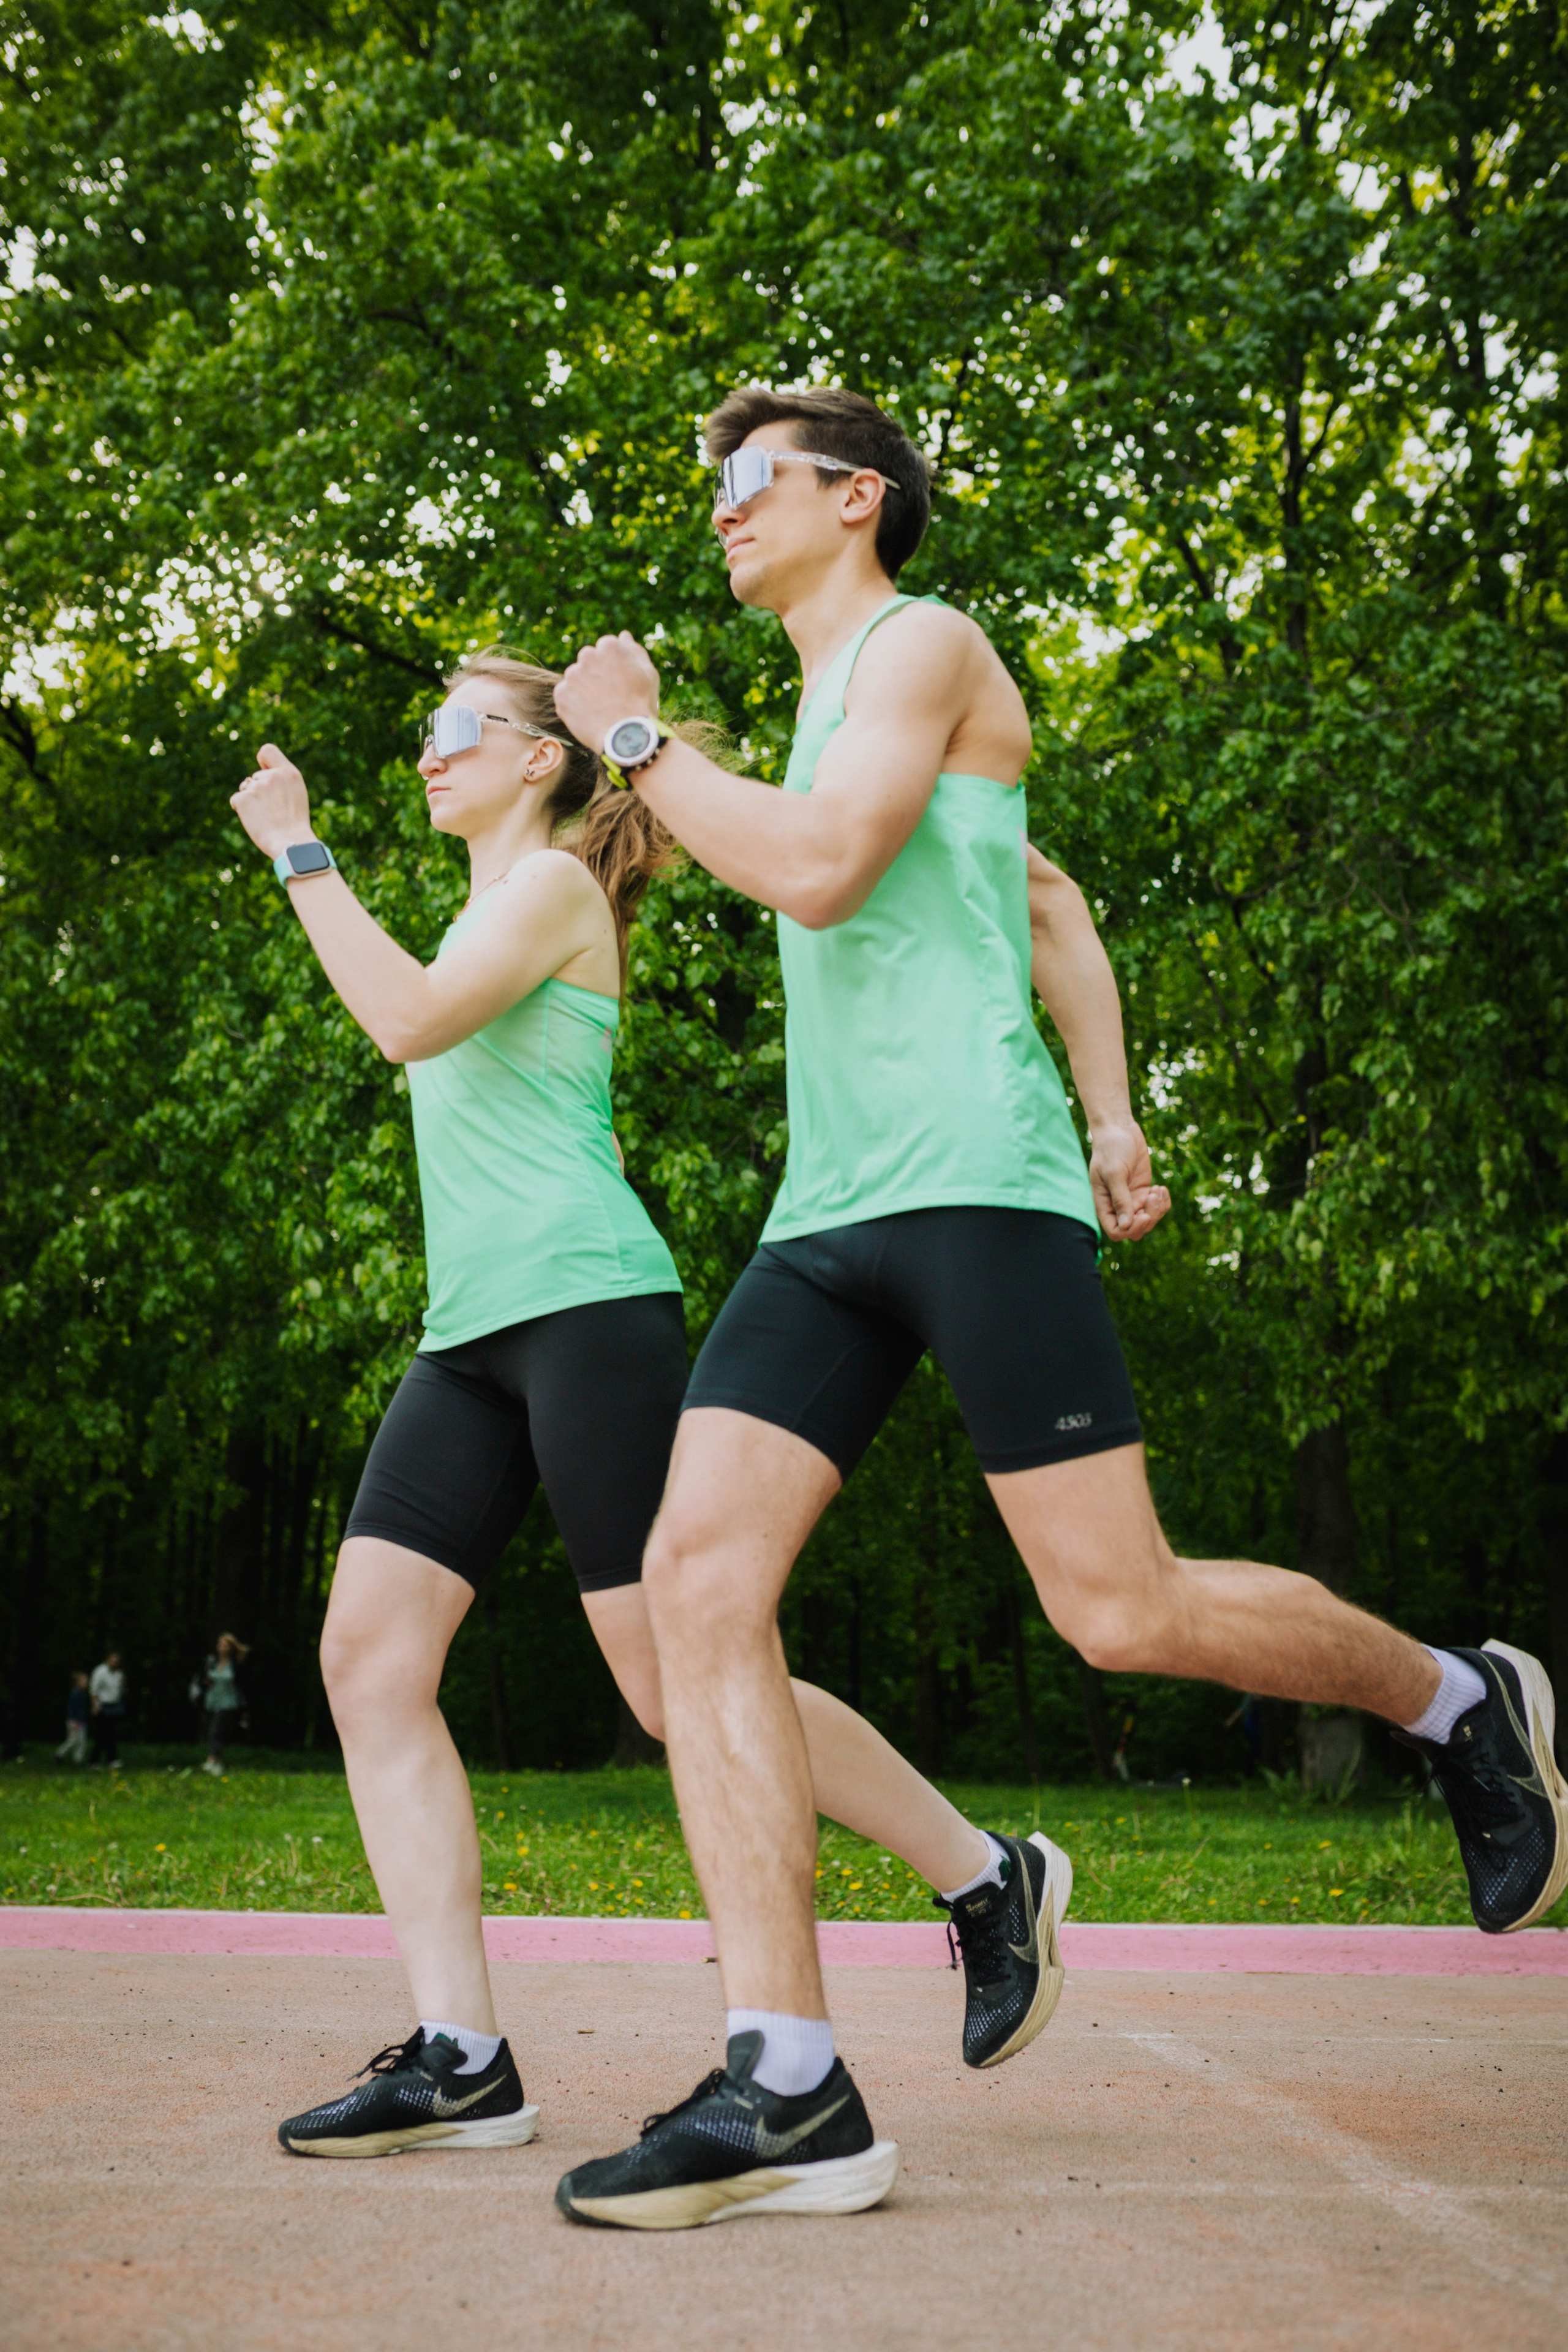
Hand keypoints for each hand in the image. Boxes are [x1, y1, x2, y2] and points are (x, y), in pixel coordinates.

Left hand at [231, 742, 313, 858]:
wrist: (291, 843)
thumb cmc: (294, 823)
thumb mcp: (296, 794)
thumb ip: (280, 779)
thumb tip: (259, 775)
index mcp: (289, 773)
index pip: (267, 751)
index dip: (263, 762)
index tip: (265, 773)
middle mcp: (272, 776)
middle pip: (254, 777)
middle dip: (258, 791)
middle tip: (272, 810)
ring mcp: (257, 786)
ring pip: (245, 789)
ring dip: (250, 801)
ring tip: (266, 816)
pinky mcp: (243, 799)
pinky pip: (236, 800)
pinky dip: (242, 810)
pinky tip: (256, 820)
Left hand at [555, 631, 661, 753]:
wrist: (625, 736)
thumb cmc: (641, 704)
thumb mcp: (648, 673)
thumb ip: (634, 650)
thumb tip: (624, 635)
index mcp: (609, 646)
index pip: (606, 648)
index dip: (614, 666)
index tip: (619, 681)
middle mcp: (587, 655)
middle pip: (588, 661)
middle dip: (596, 674)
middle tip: (609, 696)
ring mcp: (572, 675)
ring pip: (576, 678)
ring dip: (584, 688)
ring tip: (599, 707)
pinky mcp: (561, 694)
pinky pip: (566, 696)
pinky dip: (574, 704)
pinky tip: (589, 714)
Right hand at [1088, 1119, 1171, 1242]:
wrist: (1119, 1129)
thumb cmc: (1111, 1149)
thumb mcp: (1114, 1172)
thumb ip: (1120, 1199)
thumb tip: (1126, 1226)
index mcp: (1104, 1204)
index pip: (1117, 1231)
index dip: (1132, 1229)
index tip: (1144, 1214)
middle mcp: (1118, 1206)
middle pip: (1135, 1229)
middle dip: (1149, 1218)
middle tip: (1153, 1196)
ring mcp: (1132, 1199)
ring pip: (1149, 1220)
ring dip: (1158, 1209)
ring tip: (1158, 1190)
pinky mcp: (1144, 1191)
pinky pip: (1157, 1206)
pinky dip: (1163, 1201)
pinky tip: (1161, 1187)